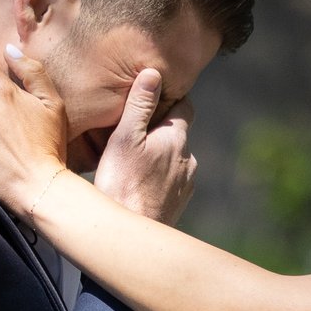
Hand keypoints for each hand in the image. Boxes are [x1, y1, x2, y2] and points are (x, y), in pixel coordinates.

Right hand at [93, 64, 196, 223]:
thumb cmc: (121, 184)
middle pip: (178, 134)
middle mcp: (189, 160)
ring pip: (174, 160)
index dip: (168, 101)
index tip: (149, 101)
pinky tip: (137, 184)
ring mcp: (186, 185)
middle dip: (160, 131)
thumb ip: (140, 104)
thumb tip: (154, 73)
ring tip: (132, 162)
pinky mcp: (178, 204)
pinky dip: (157, 179)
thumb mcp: (124, 137)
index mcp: (177, 138)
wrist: (128, 237)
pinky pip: (170, 183)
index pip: (184, 106)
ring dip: (158, 157)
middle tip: (133, 133)